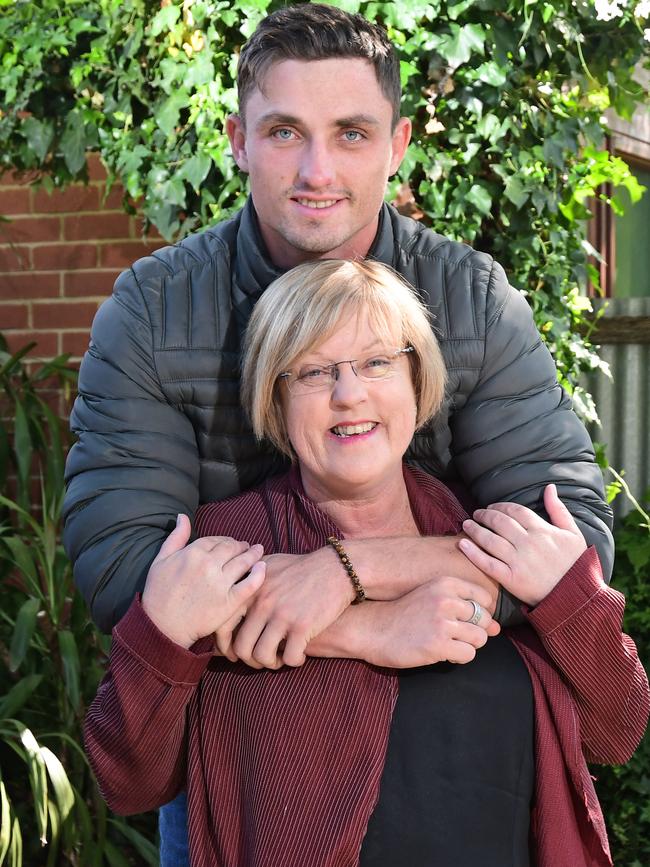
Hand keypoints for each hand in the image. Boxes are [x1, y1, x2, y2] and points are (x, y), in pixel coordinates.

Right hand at [141, 514, 265, 648]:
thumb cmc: (158, 593)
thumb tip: (182, 516)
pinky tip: (263, 567)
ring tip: (258, 551)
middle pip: (232, 548)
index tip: (230, 543)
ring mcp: (220, 583)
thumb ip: (176, 537)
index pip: (216, 540)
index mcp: (193, 553)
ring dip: (253, 554)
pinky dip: (259, 574)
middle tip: (246, 546)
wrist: (162, 627)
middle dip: (240, 546)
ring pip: (243, 562)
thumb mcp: (160, 560)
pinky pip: (250, 584)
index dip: (225, 540)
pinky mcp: (229, 602)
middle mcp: (209, 565)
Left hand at [220, 548, 355, 668]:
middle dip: (249, 660)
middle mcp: (262, 604)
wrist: (335, 568)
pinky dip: (293, 661)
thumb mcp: (269, 564)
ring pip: (262, 656)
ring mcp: (282, 615)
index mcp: (251, 591)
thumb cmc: (302, 568)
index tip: (232, 653)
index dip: (224, 645)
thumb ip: (248, 577)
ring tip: (279, 660)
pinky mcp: (302, 626)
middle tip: (259, 660)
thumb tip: (232, 591)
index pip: (224, 625)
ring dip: (269, 664)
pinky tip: (299, 656)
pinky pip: (289, 657)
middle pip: (242, 646)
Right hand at [360, 578, 499, 667]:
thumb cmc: (404, 614)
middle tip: (450, 634)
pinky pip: (468, 655)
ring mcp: (442, 622)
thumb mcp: (434, 602)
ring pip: (479, 639)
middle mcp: (446, 599)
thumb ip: (467, 612)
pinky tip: (441, 653)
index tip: (461, 619)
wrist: (372, 628)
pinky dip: (458, 658)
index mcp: (446, 583)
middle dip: (472, 631)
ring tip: (446, 643)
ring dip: (466, 646)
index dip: (479, 613)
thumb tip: (496, 628)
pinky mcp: (438, 645)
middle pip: (484, 620)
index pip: (485, 598)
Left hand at [458, 484, 586, 605]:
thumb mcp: (573, 534)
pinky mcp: (511, 579)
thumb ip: (559, 509)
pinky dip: (473, 553)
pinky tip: (462, 544)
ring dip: (475, 530)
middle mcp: (528, 543)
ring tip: (466, 524)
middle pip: (500, 522)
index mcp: (542, 530)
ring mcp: (519, 561)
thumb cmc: (575, 565)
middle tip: (477, 513)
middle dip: (485, 515)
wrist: (575, 596)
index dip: (500, 506)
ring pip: (491, 540)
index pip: (515, 511)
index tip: (492, 507)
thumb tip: (549, 487)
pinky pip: (488, 563)